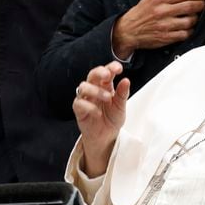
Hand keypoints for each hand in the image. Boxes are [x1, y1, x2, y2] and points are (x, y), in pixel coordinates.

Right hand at [73, 61, 129, 176]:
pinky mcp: (79, 110)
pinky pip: (79, 103)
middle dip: (99, 72)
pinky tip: (98, 113)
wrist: (106, 137)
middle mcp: (94, 90)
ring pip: (83, 87)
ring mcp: (85, 99)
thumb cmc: (112, 118)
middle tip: (108, 75)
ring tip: (108, 98)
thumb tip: (126, 80)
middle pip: (91, 75)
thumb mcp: (121, 106)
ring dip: (96, 90)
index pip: (106, 72)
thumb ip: (122, 94)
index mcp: (105, 86)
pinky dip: (89, 106)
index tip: (118, 68)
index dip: (111, 67)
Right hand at [112, 0, 204, 58]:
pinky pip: (185, 34)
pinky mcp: (167, 38)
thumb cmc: (140, 13)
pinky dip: (190, 30)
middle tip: (204, 3)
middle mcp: (162, 12)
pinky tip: (189, 27)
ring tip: (195, 15)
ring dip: (196, 18)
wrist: (128, 31)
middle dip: (201, 4)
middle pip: (190, 7)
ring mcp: (165, 25)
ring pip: (190, 21)